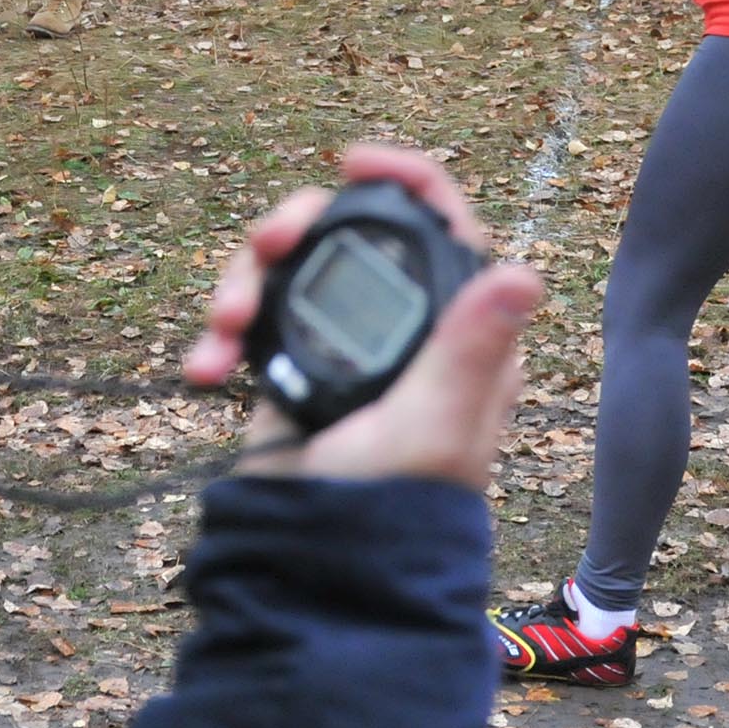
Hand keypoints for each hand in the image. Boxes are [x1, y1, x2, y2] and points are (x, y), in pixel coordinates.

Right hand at [185, 143, 544, 494]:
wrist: (318, 564)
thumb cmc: (392, 503)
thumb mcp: (435, 424)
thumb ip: (469, 348)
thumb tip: (523, 274)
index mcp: (458, 326)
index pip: (442, 223)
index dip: (403, 177)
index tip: (350, 163)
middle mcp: (403, 321)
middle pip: (347, 229)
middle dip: (296, 226)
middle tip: (268, 245)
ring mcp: (342, 337)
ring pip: (290, 262)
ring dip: (246, 279)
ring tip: (224, 323)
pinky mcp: (290, 359)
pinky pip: (251, 311)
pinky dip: (223, 330)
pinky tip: (205, 367)